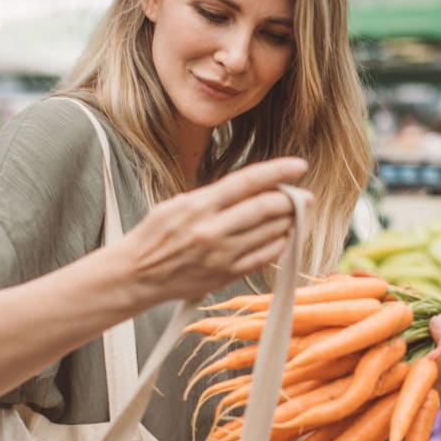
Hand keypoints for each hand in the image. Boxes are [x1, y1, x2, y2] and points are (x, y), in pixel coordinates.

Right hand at [115, 157, 310, 305]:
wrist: (136, 275)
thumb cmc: (155, 235)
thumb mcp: (178, 204)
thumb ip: (214, 196)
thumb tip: (252, 188)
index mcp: (199, 205)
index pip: (247, 182)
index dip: (278, 171)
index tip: (299, 166)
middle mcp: (212, 230)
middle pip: (266, 208)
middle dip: (292, 200)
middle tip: (304, 196)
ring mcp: (221, 255)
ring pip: (271, 233)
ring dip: (288, 222)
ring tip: (294, 215)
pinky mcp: (226, 274)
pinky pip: (264, 257)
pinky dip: (279, 244)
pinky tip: (282, 236)